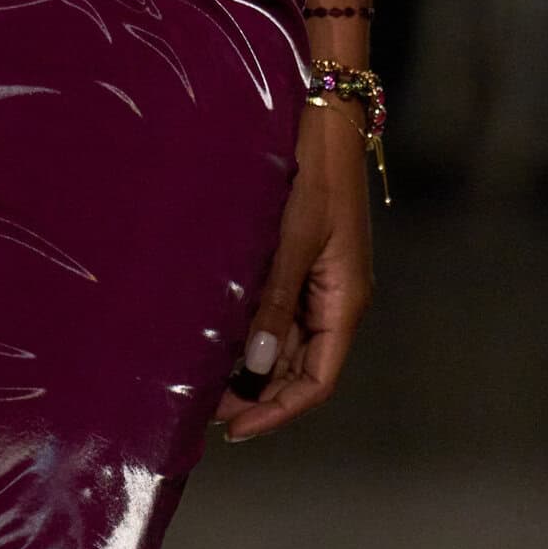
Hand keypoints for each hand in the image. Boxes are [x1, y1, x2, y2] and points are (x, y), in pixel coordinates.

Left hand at [212, 98, 373, 443]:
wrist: (323, 120)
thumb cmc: (313, 176)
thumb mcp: (292, 238)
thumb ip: (274, 299)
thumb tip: (258, 363)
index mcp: (344, 302)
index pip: (316, 381)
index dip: (278, 410)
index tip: (234, 428)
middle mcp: (334, 300)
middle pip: (300, 368)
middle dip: (258, 394)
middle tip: (203, 406)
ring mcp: (319, 282)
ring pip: (287, 344)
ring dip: (253, 366)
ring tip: (203, 379)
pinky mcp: (302, 262)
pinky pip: (280, 312)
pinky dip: (253, 332)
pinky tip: (218, 337)